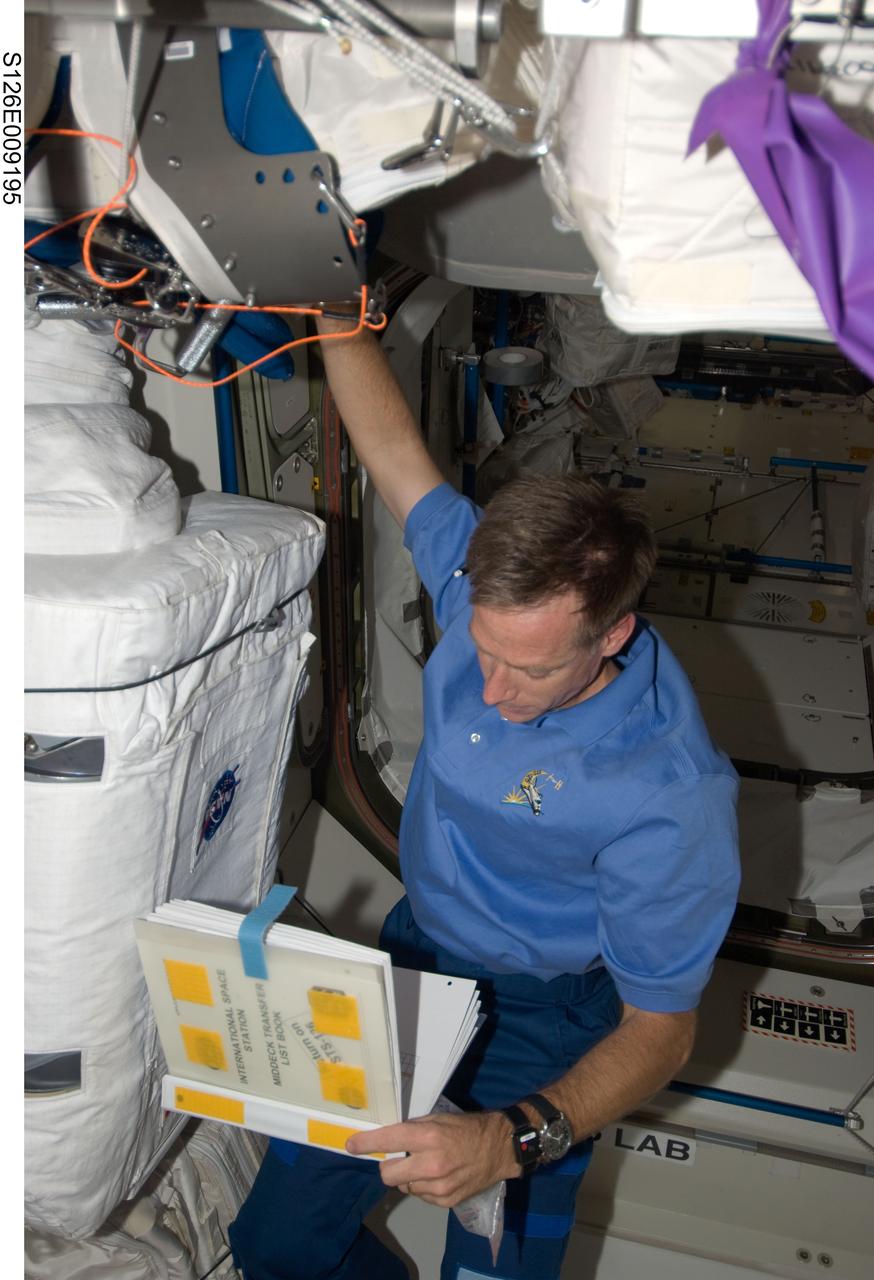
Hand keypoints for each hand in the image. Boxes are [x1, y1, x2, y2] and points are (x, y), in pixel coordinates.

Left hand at [346, 1110, 516, 1207]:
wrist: (499, 1148)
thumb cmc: (466, 1128)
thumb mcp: (438, 1119)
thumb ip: (412, 1130)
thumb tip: (387, 1139)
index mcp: (429, 1137)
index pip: (388, 1140)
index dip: (366, 1143)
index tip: (351, 1145)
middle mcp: (431, 1164)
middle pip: (388, 1174)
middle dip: (388, 1165)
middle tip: (398, 1158)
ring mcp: (439, 1186)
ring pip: (404, 1186)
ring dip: (408, 1176)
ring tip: (426, 1164)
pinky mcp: (446, 1200)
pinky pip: (420, 1196)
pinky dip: (423, 1187)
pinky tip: (438, 1175)